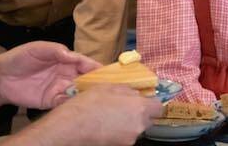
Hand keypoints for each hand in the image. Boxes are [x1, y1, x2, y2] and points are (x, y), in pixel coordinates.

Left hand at [0, 41, 99, 108]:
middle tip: (104, 85)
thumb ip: (55, 50)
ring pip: (78, 91)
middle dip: (95, 81)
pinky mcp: (50, 101)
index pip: (84, 62)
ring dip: (85, 93)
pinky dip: (71, 103)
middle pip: (85, 78)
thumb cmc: (20, 58)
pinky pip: (64, 103)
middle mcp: (66, 74)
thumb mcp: (38, 48)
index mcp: (66, 60)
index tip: (104, 70)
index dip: (94, 66)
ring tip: (92, 96)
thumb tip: (73, 55)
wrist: (0, 77)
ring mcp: (59, 88)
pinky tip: (75, 103)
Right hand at [0, 85, 163, 145]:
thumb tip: (137, 94)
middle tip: (124, 106)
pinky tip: (106, 124)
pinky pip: (125, 136)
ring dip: (128, 122)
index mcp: (139, 108)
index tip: (144, 99)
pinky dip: (119, 130)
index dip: (152, 102)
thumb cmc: (88, 104)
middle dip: (140, 112)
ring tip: (111, 114)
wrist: (68, 128)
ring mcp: (129, 139)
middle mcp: (138, 126)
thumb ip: (128, 90)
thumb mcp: (108, 87)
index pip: (159, 107)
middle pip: (148, 119)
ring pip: (136, 128)